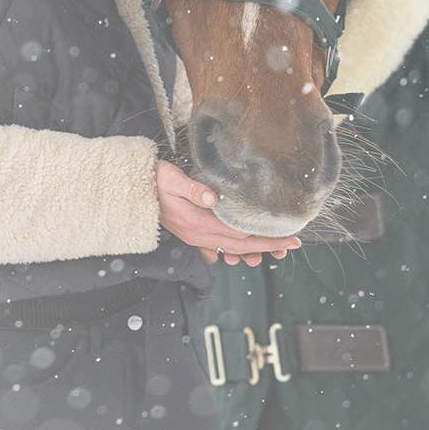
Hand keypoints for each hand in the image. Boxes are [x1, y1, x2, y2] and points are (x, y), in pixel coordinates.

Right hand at [155, 160, 301, 267]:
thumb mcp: (172, 179)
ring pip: (232, 249)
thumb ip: (194, 189)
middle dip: (269, 245)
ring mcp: (195, 238)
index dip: (268, 238)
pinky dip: (236, 250)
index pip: (242, 235)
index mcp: (198, 223)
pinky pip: (219, 248)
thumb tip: (213, 198)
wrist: (135, 192)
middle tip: (293, 243)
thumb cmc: (155, 181)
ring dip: (255, 249)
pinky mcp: (192, 236)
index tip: (290, 236)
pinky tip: (247, 249)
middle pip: (242, 246)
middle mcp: (199, 235)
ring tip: (276, 247)